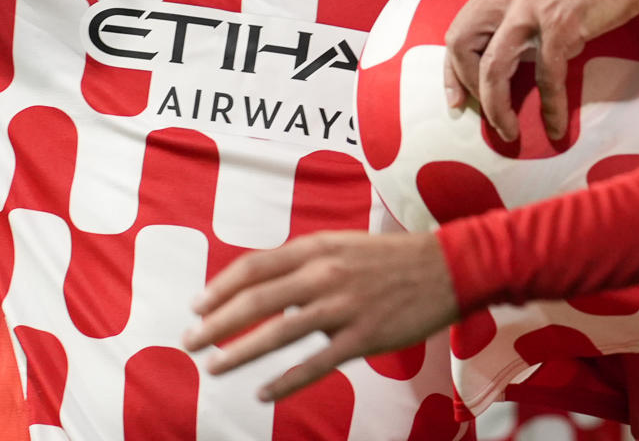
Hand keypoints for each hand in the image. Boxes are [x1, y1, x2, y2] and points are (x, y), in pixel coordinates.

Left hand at [184, 231, 458, 399]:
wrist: (448, 267)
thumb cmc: (391, 258)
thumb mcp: (342, 244)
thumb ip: (305, 261)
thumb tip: (266, 283)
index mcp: (316, 247)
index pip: (254, 267)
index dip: (220, 288)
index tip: (197, 306)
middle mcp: (324, 274)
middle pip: (257, 300)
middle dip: (216, 323)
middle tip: (190, 341)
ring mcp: (343, 306)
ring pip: (279, 332)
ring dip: (240, 352)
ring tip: (213, 367)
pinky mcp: (364, 336)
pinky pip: (316, 362)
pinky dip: (286, 380)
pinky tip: (263, 392)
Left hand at [443, 0, 638, 141]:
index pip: (459, 27)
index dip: (452, 65)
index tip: (456, 95)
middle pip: (462, 45)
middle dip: (464, 84)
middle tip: (478, 112)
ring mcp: (531, 12)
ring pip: (494, 68)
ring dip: (496, 106)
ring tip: (508, 131)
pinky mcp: (561, 27)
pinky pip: (547, 77)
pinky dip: (550, 107)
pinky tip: (554, 127)